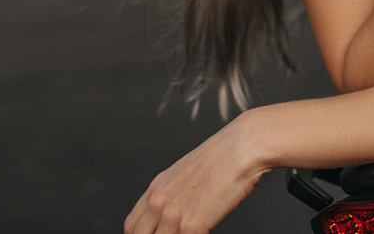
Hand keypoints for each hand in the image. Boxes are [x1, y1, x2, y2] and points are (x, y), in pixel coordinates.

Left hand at [124, 118, 267, 233]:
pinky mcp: (191, 225)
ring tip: (193, 232)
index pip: (131, 227)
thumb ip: (174, 195)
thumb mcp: (187, 175)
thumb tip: (177, 214)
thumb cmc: (223, 160)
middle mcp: (158, 202)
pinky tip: (206, 233)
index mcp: (156, 189)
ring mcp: (172, 215)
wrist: (242, 147)